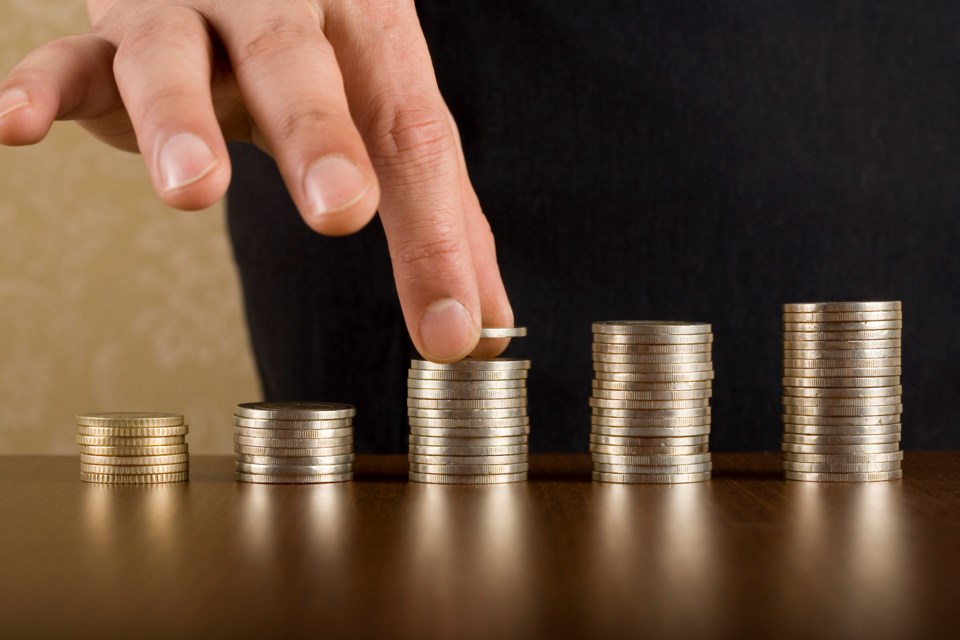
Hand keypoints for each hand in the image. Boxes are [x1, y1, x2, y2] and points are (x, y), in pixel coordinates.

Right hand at [0, 0, 512, 361]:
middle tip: (343, 210)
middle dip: (320, 136)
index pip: (412, 135)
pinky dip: (41, 89)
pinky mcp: (110, 33)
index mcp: (368, 33)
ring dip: (179, 117)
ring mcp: (188, 13)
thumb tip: (486, 323)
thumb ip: (436, 214)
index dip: (436, 235)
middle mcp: (282, 9)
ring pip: (173, 54)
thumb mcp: (388, 112)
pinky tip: (14, 124)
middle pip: (301, 65)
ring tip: (193, 189)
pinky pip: (69, 58)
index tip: (453, 331)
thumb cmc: (326, 47)